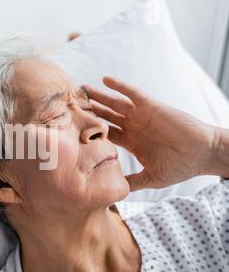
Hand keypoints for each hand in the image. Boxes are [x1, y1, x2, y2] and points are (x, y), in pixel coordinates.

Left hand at [83, 77, 217, 190]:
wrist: (202, 154)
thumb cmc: (179, 167)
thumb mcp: (151, 177)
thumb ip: (131, 181)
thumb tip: (112, 192)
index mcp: (130, 142)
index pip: (104, 134)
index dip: (88, 130)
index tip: (70, 128)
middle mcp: (132, 127)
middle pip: (105, 116)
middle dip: (89, 110)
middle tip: (69, 104)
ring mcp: (140, 116)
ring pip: (114, 103)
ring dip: (99, 95)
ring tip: (82, 88)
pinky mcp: (151, 106)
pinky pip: (132, 93)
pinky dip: (120, 86)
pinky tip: (105, 79)